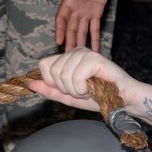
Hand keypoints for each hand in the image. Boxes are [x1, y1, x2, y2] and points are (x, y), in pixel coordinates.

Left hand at [29, 47, 151, 130]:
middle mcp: (75, 51)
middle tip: (83, 91)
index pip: (44, 65)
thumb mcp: (69, 97)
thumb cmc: (99, 97)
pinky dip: (82, 89)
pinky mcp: (94, 58)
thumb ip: (50, 90)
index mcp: (67, 57)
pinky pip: (75, 77)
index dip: (52, 82)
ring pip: (63, 75)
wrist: (122, 99)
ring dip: (75, 90)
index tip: (70, 89)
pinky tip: (94, 87)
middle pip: (53, 71)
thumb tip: (29, 84)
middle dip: (66, 89)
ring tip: (90, 89)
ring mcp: (85, 52)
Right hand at [55, 0, 114, 51]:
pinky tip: (95, 49)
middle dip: (70, 42)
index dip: (60, 30)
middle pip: (71, 29)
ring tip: (79, 57)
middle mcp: (76, 9)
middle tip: (68, 56)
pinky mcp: (97, 13)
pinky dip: (95, 39)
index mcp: (68, 1)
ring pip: (82, 31)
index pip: (62, 19)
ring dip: (80, 43)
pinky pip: (95, 28)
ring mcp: (86, 13)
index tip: (59, 41)